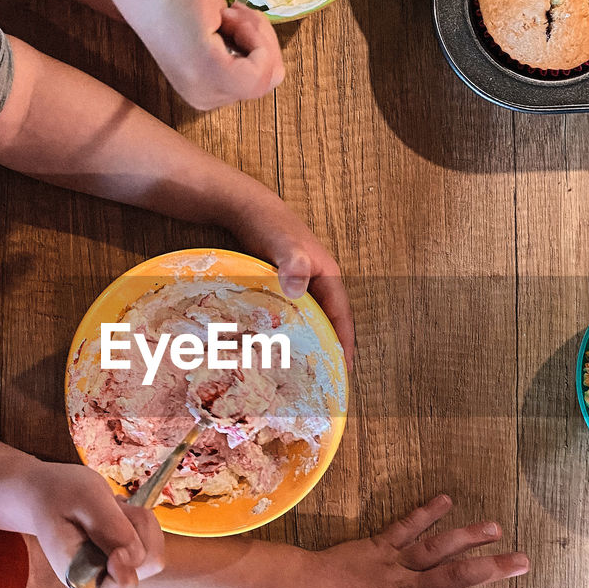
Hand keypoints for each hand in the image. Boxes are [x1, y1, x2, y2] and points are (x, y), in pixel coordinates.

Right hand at [23, 462, 163, 587]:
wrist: (51, 492)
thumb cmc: (61, 493)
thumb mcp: (85, 497)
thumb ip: (111, 528)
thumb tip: (134, 557)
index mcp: (74, 577)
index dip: (124, 576)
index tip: (118, 550)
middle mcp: (97, 583)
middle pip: (144, 567)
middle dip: (137, 531)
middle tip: (111, 509)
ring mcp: (115, 575)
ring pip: (154, 554)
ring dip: (140, 524)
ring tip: (111, 510)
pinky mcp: (129, 563)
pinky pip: (155, 544)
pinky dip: (144, 524)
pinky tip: (119, 514)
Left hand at [131, 0, 284, 110]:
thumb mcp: (217, 25)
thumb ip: (237, 45)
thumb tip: (262, 50)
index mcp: (203, 91)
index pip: (259, 80)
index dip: (258, 44)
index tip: (232, 16)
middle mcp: (203, 99)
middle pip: (268, 79)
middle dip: (261, 38)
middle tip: (232, 13)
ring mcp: (206, 91)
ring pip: (270, 74)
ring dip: (257, 34)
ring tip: (228, 14)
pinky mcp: (211, 74)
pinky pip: (261, 69)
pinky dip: (255, 35)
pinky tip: (227, 16)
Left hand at [228, 195, 354, 368]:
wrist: (243, 207)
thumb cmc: (267, 224)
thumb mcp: (281, 243)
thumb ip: (292, 262)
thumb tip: (299, 287)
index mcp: (327, 276)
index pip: (342, 316)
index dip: (345, 343)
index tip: (344, 371)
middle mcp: (318, 282)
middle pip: (329, 321)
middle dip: (329, 349)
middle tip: (324, 380)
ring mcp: (300, 284)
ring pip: (309, 319)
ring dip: (309, 342)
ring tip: (302, 372)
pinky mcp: (282, 285)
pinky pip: (291, 314)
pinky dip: (289, 332)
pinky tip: (277, 347)